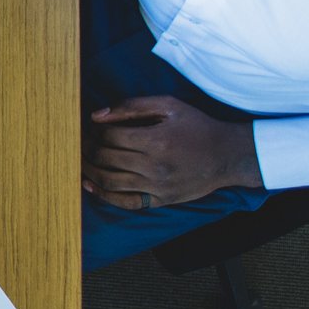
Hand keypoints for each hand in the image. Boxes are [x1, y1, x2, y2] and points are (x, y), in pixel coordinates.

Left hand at [82, 95, 261, 209]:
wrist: (228, 156)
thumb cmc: (197, 126)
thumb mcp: (169, 106)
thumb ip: (132, 106)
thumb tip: (97, 115)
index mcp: (156, 140)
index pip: (110, 136)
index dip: (94, 130)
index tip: (89, 127)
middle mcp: (155, 166)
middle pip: (106, 158)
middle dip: (87, 149)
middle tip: (80, 142)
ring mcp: (157, 187)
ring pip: (110, 182)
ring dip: (89, 171)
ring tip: (80, 161)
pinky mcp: (160, 201)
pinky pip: (125, 202)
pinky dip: (103, 195)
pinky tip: (90, 185)